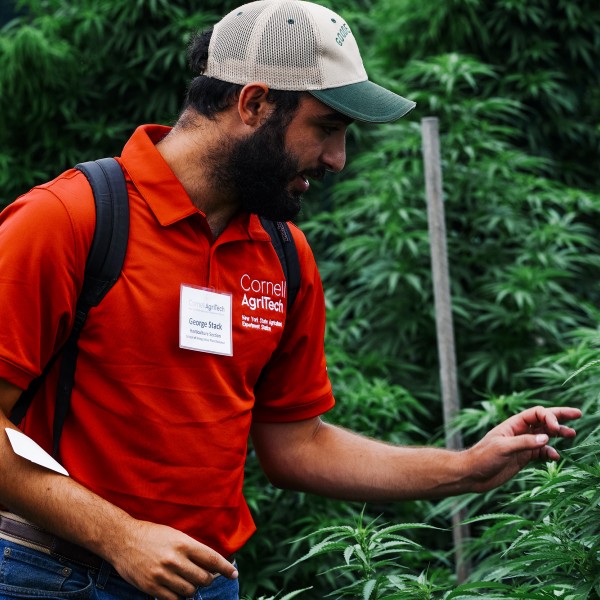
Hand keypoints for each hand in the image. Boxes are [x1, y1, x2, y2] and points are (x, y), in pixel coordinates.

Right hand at [108, 520, 237, 599]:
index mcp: (183, 543)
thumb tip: (211, 563)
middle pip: (203, 579)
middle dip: (207, 580)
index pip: (212, 559)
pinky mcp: (152, 587)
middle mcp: (175, 560)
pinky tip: (175, 588)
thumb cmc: (152, 535)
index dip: (225, 568)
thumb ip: (192, 549)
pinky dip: (178, 596)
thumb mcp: (175, 535)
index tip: (234, 573)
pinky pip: (173, 599)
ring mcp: (163, 574)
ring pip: (189, 591)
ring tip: (187, 580)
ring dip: (192, 588)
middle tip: (204, 577)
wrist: (122, 540)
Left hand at [464, 405, 581, 492]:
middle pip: (543, 420)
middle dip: (560, 417)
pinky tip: (556, 456)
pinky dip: (550, 452)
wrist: (472, 474)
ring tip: (572, 434)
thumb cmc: (482, 457)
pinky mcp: (522, 457)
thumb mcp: (502, 448)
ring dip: (558, 434)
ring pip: (544, 436)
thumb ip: (524, 442)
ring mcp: (522, 445)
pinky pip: (540, 452)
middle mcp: (519, 432)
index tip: (556, 428)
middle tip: (578, 414)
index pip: (536, 413)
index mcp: (513, 425)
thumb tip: (547, 438)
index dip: (549, 416)